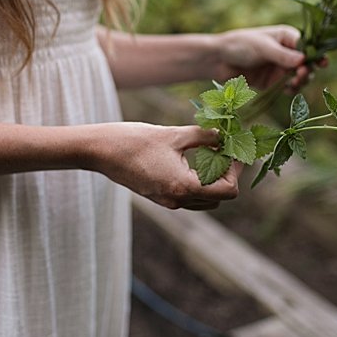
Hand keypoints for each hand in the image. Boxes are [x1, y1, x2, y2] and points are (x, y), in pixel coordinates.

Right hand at [89, 122, 241, 210]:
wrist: (100, 151)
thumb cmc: (134, 141)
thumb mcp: (174, 134)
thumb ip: (204, 136)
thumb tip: (224, 136)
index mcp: (184, 187)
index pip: (228, 191)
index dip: (236, 170)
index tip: (233, 150)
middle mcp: (177, 200)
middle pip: (218, 198)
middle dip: (226, 175)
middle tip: (224, 150)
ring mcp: (167, 202)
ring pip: (204, 200)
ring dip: (212, 181)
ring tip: (209, 154)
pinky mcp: (158, 197)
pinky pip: (187, 196)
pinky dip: (196, 182)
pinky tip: (191, 160)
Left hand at [214, 25, 323, 93]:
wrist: (217, 59)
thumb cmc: (239, 45)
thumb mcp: (262, 47)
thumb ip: (282, 55)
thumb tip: (304, 60)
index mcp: (288, 37)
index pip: (309, 46)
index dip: (316, 55)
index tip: (321, 63)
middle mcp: (288, 52)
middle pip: (308, 63)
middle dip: (308, 70)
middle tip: (302, 74)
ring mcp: (281, 67)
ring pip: (300, 77)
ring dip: (301, 81)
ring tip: (295, 82)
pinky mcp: (273, 81)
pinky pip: (288, 87)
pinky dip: (291, 89)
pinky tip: (288, 89)